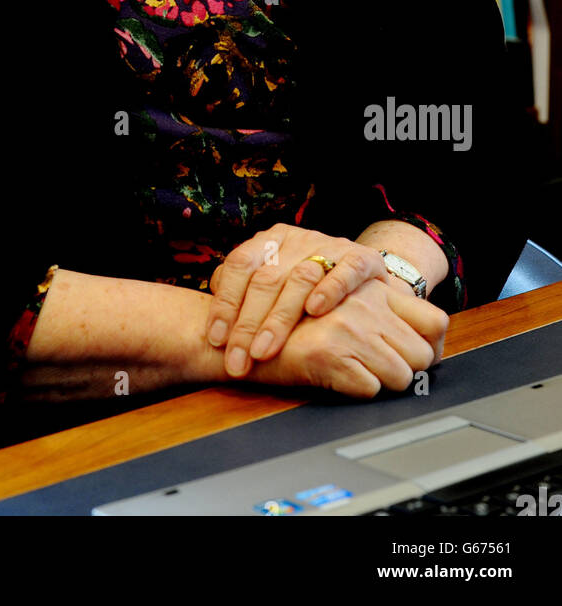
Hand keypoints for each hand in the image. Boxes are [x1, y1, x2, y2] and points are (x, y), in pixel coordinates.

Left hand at [205, 223, 393, 377]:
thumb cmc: (304, 285)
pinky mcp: (362, 258)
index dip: (225, 302)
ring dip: (280, 317)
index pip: (239, 265)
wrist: (360, 269)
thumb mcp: (272, 280)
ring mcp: (330, 246)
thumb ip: (242, 293)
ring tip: (264, 350)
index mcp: (269, 240)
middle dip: (248, 324)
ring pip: (300, 277)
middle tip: (238, 361)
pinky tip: (314, 311)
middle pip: (266, 278)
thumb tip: (216, 322)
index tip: (217, 340)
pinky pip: (346, 270)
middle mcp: (297, 240)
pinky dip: (330, 289)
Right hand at [234, 278, 447, 398]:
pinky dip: (358, 391)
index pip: (435, 322)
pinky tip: (337, 379)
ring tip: (358, 375)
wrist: (244, 334)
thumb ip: (381, 311)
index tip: (418, 359)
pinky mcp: (330, 353)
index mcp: (374, 287)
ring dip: (383, 383)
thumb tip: (429, 347)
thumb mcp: (342, 301)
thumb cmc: (292, 321)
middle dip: (408, 371)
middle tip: (386, 373)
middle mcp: (366, 303)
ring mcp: (349, 327)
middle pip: (423, 355)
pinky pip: (370, 390)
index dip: (433, 347)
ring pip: (401, 376)